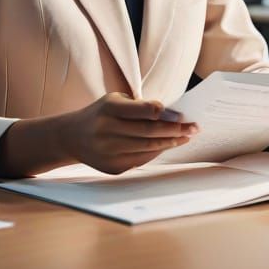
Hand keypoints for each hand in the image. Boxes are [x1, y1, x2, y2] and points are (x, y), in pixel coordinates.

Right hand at [57, 92, 198, 173]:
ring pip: (148, 148)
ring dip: (170, 143)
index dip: (164, 114)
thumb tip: (170, 115)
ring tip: (186, 137)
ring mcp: (109, 152)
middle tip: (194, 128)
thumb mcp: (114, 101)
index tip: (182, 115)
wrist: (73, 136)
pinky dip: (157, 152)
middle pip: (149, 132)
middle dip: (175, 130)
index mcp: (109, 109)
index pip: (142, 111)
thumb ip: (138, 107)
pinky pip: (141, 160)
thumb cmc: (101, 113)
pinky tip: (167, 146)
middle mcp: (107, 131)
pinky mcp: (113, 168)